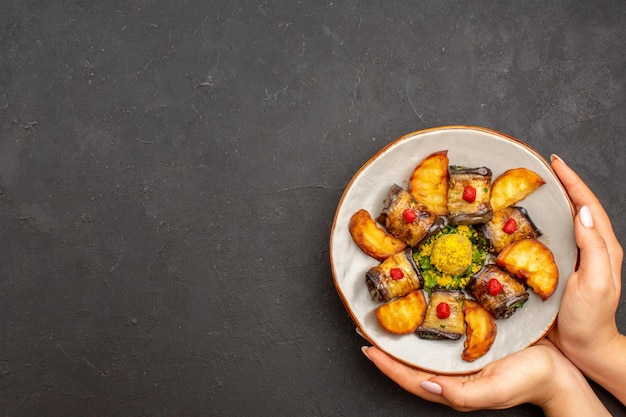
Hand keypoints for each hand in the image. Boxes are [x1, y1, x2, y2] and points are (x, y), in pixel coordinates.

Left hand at [362, 338, 608, 415]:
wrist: (559, 371)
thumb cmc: (530, 381)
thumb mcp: (494, 390)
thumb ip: (460, 394)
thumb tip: (425, 384)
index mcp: (452, 387)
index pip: (409, 378)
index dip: (386, 364)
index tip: (366, 346)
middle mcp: (451, 373)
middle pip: (410, 362)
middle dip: (388, 347)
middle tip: (367, 327)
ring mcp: (459, 359)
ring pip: (423, 348)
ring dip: (403, 334)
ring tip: (385, 317)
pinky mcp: (471, 343)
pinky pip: (441, 335)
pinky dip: (426, 325)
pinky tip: (421, 310)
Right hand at [548, 154, 625, 402]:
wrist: (583, 348)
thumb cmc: (589, 319)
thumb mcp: (596, 282)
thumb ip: (594, 248)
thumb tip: (583, 212)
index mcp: (602, 247)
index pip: (588, 205)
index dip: (573, 181)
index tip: (555, 162)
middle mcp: (587, 248)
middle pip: (575, 207)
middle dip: (559, 184)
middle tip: (537, 168)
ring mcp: (571, 258)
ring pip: (560, 222)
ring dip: (546, 202)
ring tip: (526, 188)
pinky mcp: (555, 269)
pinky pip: (545, 239)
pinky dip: (534, 225)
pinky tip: (517, 222)